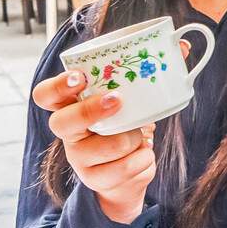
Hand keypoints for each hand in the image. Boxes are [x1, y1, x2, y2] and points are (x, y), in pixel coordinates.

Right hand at [32, 69, 156, 223]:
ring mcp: (78, 159)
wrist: (126, 176)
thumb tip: (182, 46)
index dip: (57, 86)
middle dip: (90, 110)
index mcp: (70, 106)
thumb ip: (150, 74)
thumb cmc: (125, 127)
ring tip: (140, 136)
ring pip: (107, 146)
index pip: (44, 95)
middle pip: (61, 123)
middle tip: (117, 101)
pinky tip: (143, 155)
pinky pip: (126, 168)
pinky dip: (144, 159)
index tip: (80, 77)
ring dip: (134, 139)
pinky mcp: (95, 180)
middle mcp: (68, 133)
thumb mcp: (131, 102)